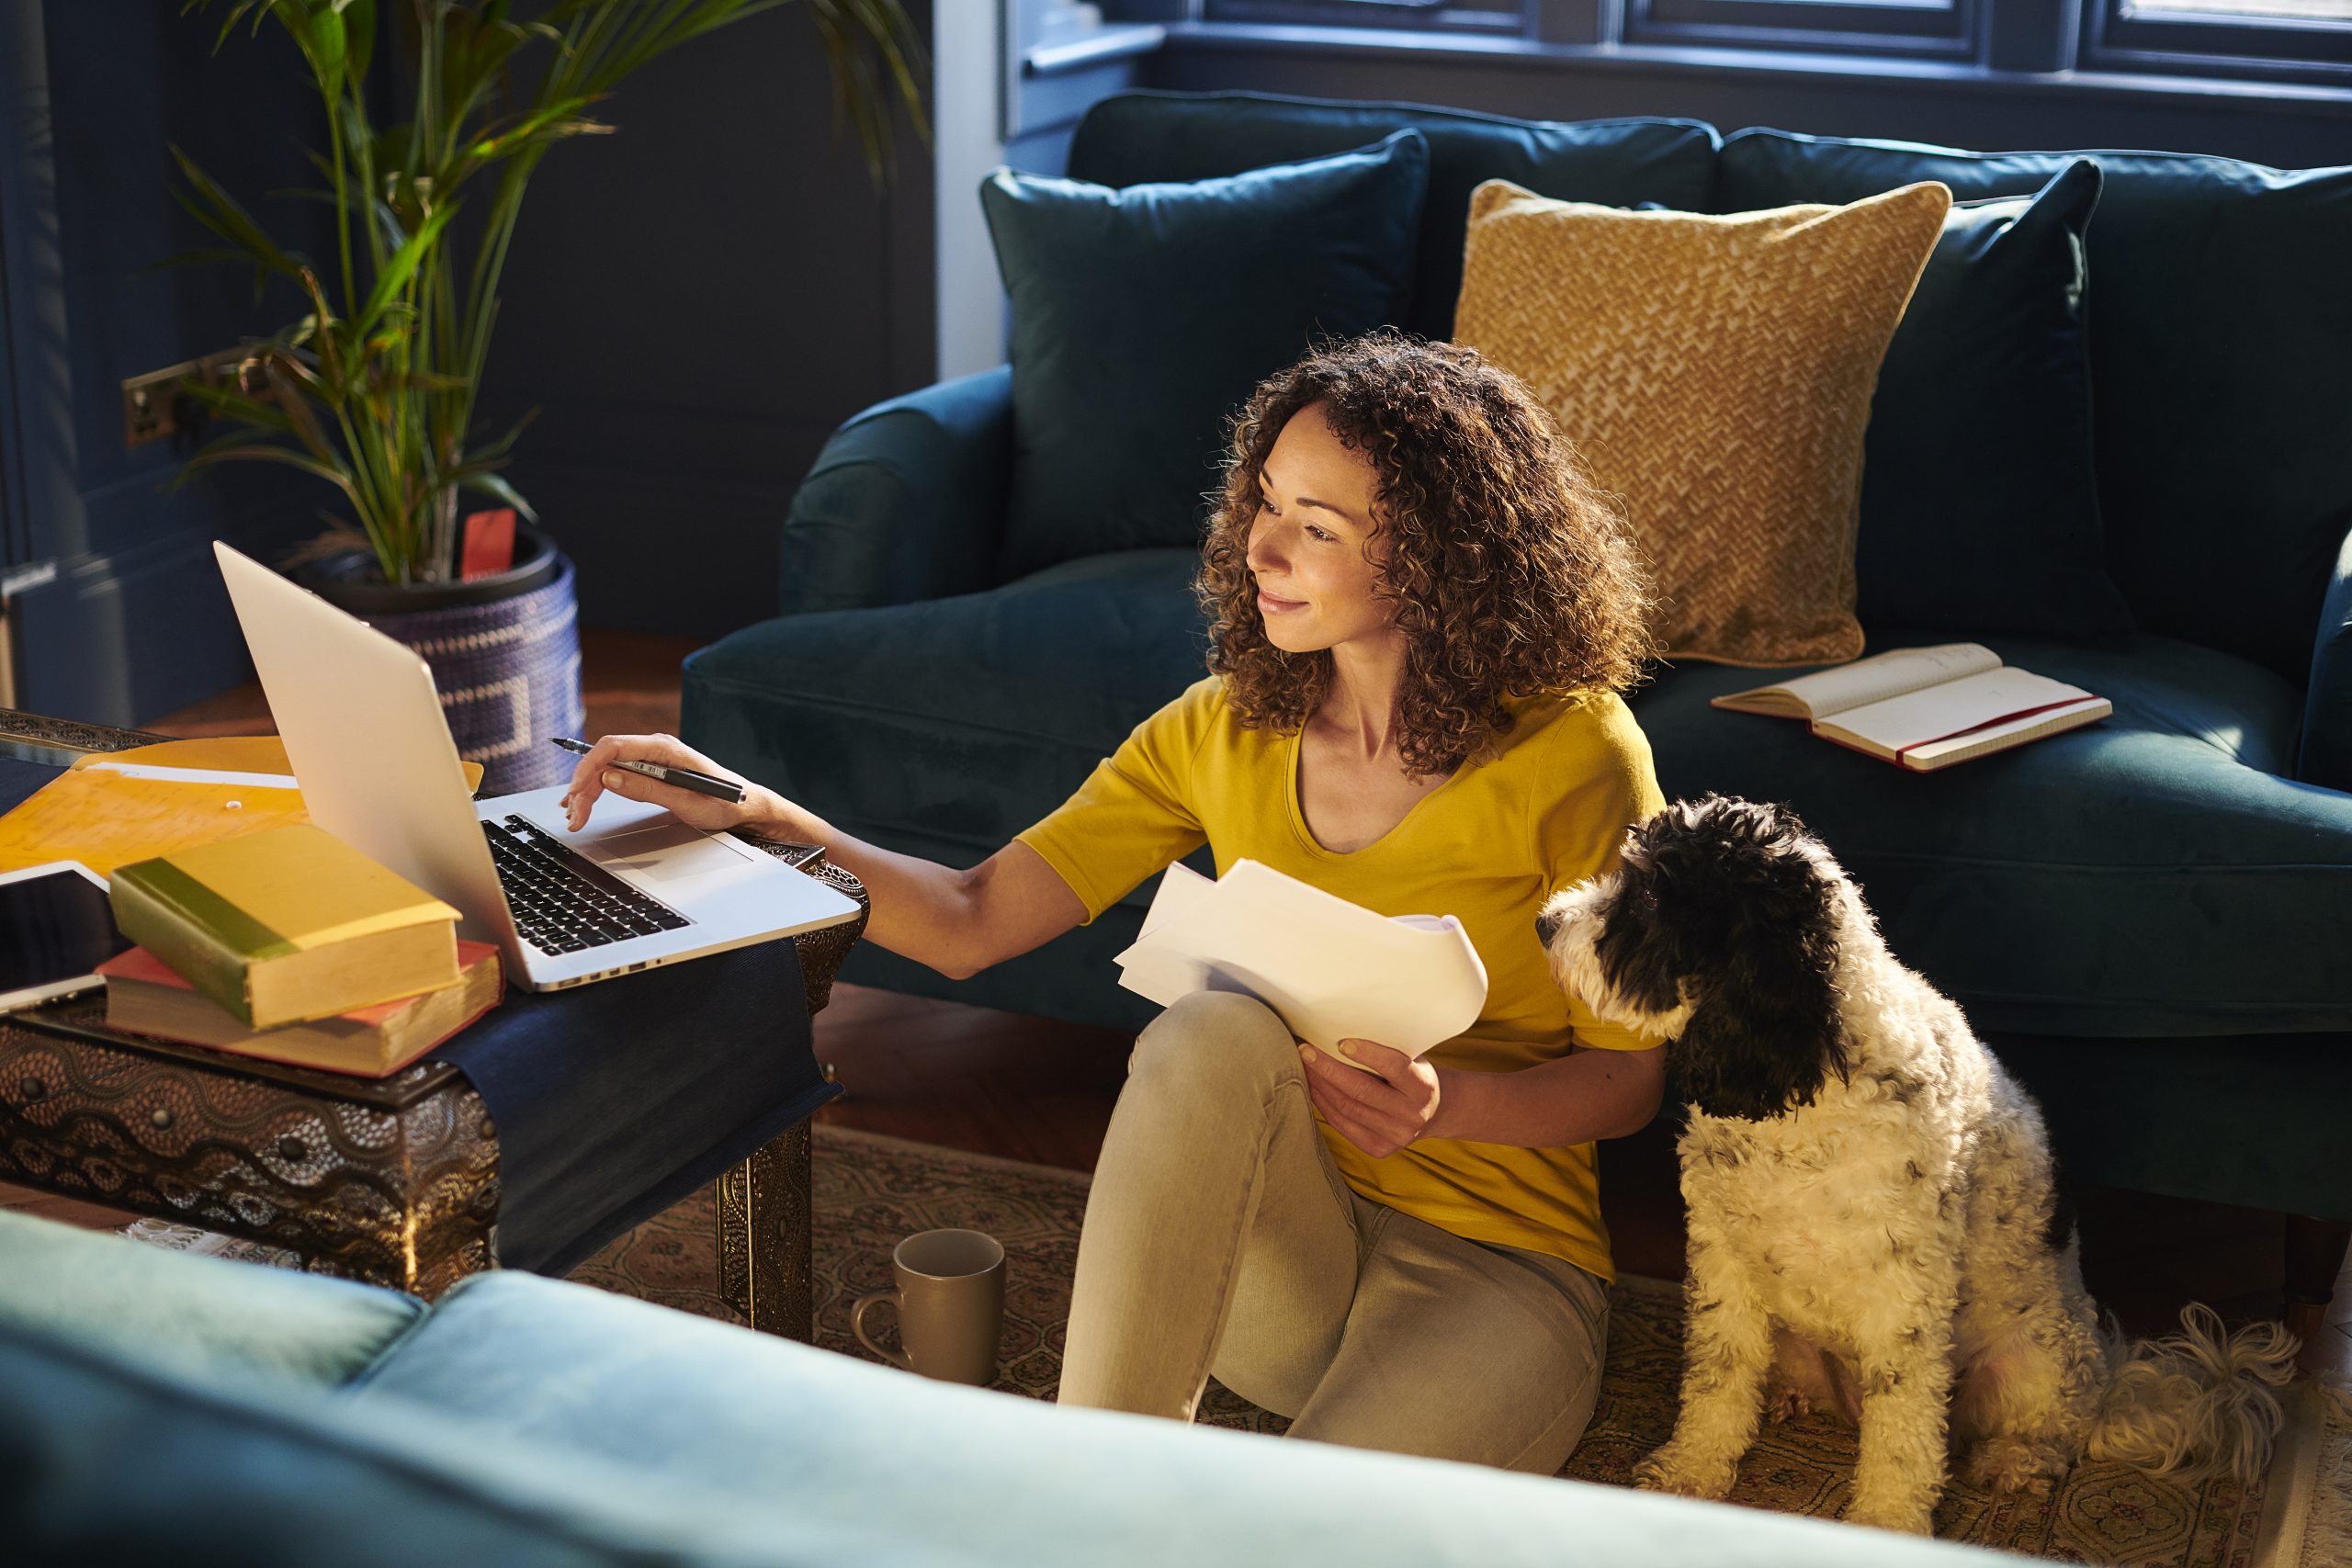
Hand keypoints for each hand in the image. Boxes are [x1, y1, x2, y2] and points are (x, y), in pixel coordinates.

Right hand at [559, 732, 765, 834]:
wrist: (745, 805)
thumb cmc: (723, 803)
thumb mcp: (685, 801)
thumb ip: (647, 788)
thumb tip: (610, 777)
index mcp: (665, 748)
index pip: (613, 747)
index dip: (588, 767)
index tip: (576, 791)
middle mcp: (656, 748)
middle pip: (605, 759)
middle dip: (584, 786)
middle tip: (574, 815)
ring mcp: (653, 758)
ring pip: (608, 768)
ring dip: (587, 789)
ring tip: (573, 813)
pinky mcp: (651, 770)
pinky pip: (618, 774)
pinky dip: (599, 788)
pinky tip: (584, 800)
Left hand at [1298, 1037, 1441, 1158]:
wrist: (1432, 1113)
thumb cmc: (1412, 1075)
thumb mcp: (1412, 1059)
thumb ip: (1387, 1051)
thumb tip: (1338, 1030)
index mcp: (1423, 1086)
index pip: (1394, 1067)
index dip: (1367, 1053)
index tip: (1341, 1041)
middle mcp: (1412, 1114)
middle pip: (1361, 1090)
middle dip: (1328, 1068)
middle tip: (1305, 1050)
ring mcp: (1395, 1136)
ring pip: (1347, 1108)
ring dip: (1320, 1085)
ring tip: (1303, 1066)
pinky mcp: (1379, 1149)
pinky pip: (1342, 1124)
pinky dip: (1323, 1104)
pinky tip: (1312, 1087)